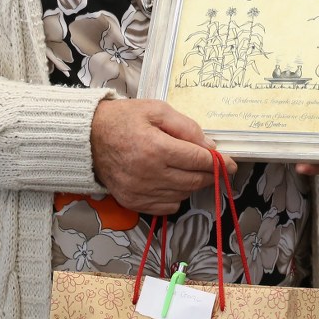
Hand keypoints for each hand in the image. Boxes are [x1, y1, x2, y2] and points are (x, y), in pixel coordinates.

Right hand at [89, 98, 235, 214]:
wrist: (87, 138)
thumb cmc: (123, 119)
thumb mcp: (156, 110)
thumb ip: (186, 127)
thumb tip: (210, 146)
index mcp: (156, 148)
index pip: (199, 160)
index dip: (219, 163)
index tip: (231, 163)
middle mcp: (149, 174)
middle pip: (194, 181)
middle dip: (210, 175)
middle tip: (215, 167)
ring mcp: (139, 191)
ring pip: (182, 195)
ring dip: (192, 184)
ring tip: (188, 169)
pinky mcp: (132, 202)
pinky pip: (166, 208)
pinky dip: (175, 197)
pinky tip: (171, 181)